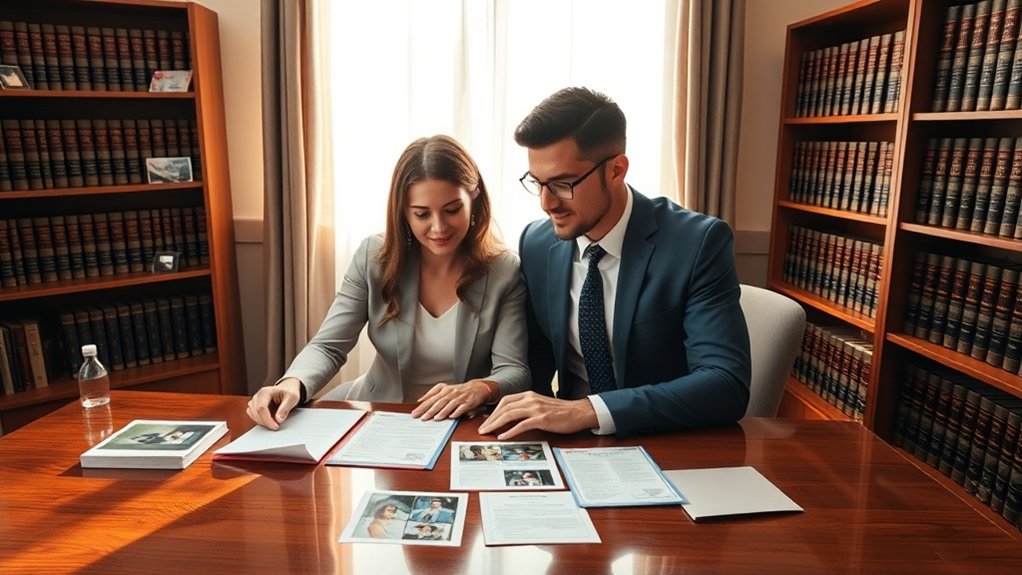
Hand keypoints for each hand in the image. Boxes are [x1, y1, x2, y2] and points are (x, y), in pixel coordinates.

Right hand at [246, 378, 301, 429]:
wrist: (288, 388)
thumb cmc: (289, 391)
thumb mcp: (292, 398)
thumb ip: (285, 409)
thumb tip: (278, 420)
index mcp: (265, 392)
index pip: (262, 408)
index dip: (267, 419)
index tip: (275, 426)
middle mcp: (258, 395)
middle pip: (255, 412)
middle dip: (265, 422)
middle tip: (275, 427)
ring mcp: (255, 400)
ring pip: (252, 414)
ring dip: (261, 422)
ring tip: (273, 423)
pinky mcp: (254, 405)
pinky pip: (252, 415)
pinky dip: (259, 420)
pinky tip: (268, 421)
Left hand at [411, 380, 489, 419]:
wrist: (478, 387)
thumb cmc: (460, 390)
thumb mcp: (445, 388)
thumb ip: (432, 393)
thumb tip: (421, 399)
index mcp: (444, 390)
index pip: (431, 399)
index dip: (423, 406)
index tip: (415, 413)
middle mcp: (451, 393)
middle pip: (439, 401)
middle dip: (430, 410)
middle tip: (422, 417)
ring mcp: (460, 397)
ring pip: (450, 404)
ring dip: (443, 411)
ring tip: (436, 418)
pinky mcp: (469, 402)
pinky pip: (462, 407)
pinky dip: (457, 411)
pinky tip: (452, 416)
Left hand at [476, 391, 597, 439]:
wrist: (579, 412)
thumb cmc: (561, 412)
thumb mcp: (540, 406)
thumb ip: (526, 409)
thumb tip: (511, 419)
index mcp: (529, 395)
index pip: (505, 401)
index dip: (493, 411)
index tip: (486, 421)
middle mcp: (530, 399)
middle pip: (504, 407)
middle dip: (490, 419)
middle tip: (482, 429)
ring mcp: (536, 408)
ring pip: (510, 414)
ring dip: (496, 424)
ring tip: (488, 433)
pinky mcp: (542, 419)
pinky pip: (522, 425)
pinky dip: (510, 431)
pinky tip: (503, 436)